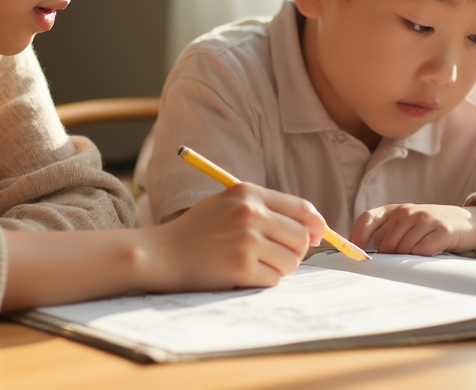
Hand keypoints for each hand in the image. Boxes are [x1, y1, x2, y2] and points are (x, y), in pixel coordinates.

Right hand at [140, 183, 326, 291]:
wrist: (161, 253)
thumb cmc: (196, 231)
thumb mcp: (227, 204)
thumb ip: (266, 210)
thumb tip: (313, 230)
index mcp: (248, 193)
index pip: (302, 208)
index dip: (314, 225)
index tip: (315, 236)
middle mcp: (250, 213)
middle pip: (301, 237)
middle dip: (296, 251)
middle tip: (276, 255)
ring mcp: (246, 241)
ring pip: (291, 261)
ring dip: (277, 268)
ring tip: (252, 263)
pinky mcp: (241, 268)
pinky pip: (273, 280)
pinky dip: (262, 281)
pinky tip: (241, 274)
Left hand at [349, 203, 475, 255]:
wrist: (467, 221)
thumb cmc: (430, 227)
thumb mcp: (407, 224)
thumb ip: (388, 234)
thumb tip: (363, 254)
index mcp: (395, 210)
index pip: (368, 218)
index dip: (358, 236)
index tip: (356, 252)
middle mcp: (408, 212)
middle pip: (386, 243)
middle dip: (389, 258)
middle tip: (398, 264)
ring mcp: (425, 220)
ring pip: (403, 249)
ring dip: (407, 259)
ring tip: (416, 257)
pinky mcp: (442, 231)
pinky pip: (422, 251)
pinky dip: (422, 257)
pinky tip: (428, 254)